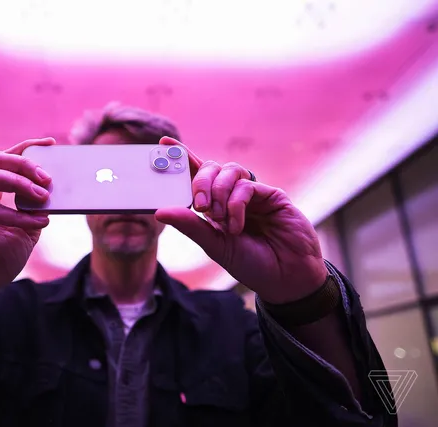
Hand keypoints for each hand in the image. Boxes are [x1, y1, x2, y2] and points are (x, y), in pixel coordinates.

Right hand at [0, 138, 53, 325]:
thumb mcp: (22, 233)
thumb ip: (33, 211)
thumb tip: (53, 192)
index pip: (1, 160)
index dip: (25, 148)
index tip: (51, 144)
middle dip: (23, 163)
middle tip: (48, 177)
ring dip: (18, 183)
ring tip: (44, 196)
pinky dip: (16, 215)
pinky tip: (37, 223)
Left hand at [155, 137, 327, 303]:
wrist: (285, 278)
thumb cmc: (251, 264)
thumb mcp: (215, 246)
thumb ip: (190, 226)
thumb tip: (159, 211)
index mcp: (214, 207)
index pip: (195, 176)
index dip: (182, 157)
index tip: (164, 144)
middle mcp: (232, 196)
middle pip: (210, 169)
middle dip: (200, 182)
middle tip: (199, 204)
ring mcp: (252, 194)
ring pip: (228, 171)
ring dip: (218, 191)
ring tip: (217, 217)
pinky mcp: (272, 195)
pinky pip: (247, 186)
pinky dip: (236, 204)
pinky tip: (237, 225)